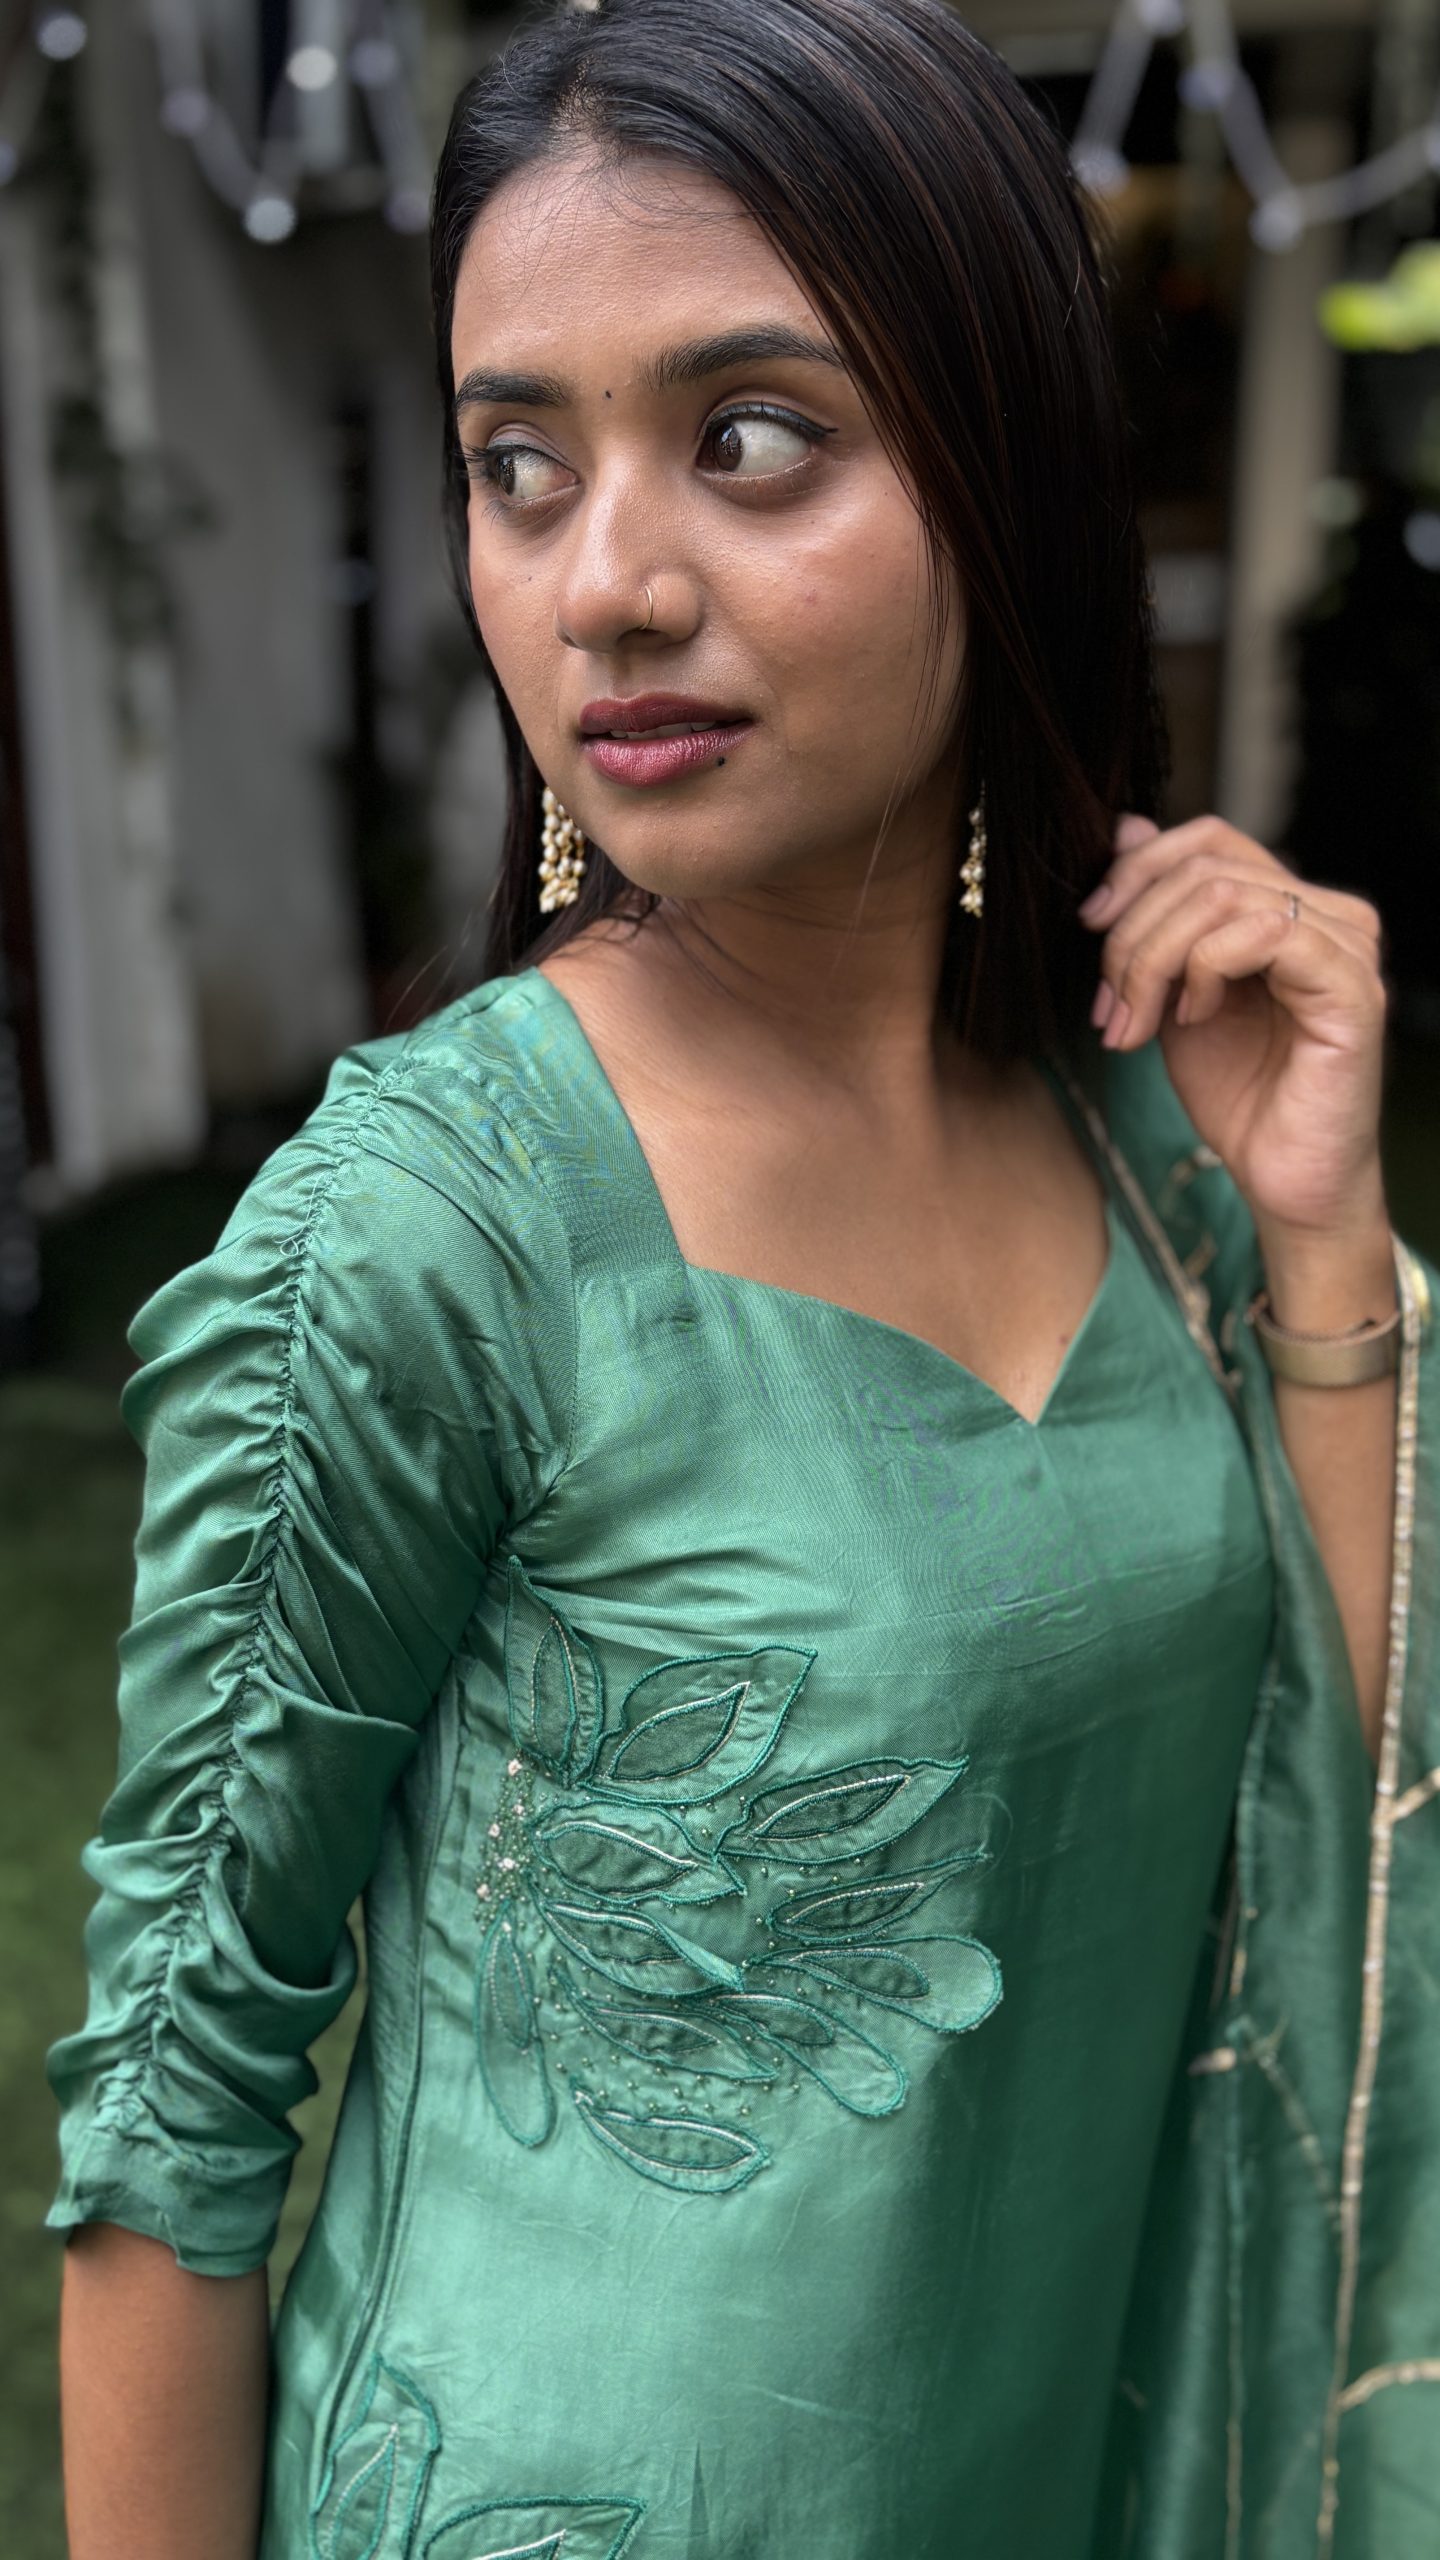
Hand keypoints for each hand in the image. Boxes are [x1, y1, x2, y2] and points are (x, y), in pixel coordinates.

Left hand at [1078, 813, 1389, 1263]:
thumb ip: (1157, 919)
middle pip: (1207, 863)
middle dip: (1133, 930)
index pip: (1210, 839)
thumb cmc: (1238, 1096)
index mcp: (1290, 908)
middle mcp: (1329, 914)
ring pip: (1223, 894)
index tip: (1089, 925)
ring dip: (1153, 958)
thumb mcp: (1172, 995)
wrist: (1282, 1181)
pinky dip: (1204, 969)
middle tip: (1107, 1003)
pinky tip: (1192, 1018)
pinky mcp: (1349, 986)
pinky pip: (1262, 933)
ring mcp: (1345, 946)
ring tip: (1134, 1023)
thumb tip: (1127, 827)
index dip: (1138, 869)